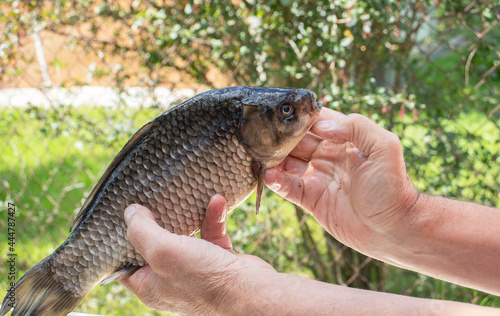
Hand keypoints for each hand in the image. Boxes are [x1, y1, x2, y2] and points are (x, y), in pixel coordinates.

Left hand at [120, 195, 274, 314]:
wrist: (251, 292)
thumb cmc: (205, 281)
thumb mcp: (163, 252)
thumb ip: (142, 231)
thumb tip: (131, 212)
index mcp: (150, 285)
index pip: (125, 263)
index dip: (122, 240)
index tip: (124, 215)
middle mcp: (171, 278)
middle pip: (156, 244)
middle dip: (158, 220)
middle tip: (153, 199)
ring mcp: (195, 268)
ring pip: (186, 235)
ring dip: (189, 215)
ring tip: (188, 197)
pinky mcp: (217, 258)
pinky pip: (211, 233)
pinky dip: (213, 218)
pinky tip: (217, 202)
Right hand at [264, 108, 418, 254]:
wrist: (393, 229)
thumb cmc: (393, 187)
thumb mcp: (384, 146)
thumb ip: (356, 126)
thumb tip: (320, 126)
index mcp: (345, 139)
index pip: (315, 121)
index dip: (298, 116)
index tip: (279, 112)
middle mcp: (328, 155)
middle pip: (296, 140)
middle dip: (280, 137)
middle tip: (260, 135)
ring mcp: (318, 176)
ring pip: (287, 162)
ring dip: (273, 158)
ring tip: (259, 155)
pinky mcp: (311, 199)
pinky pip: (288, 187)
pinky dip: (276, 181)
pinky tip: (270, 176)